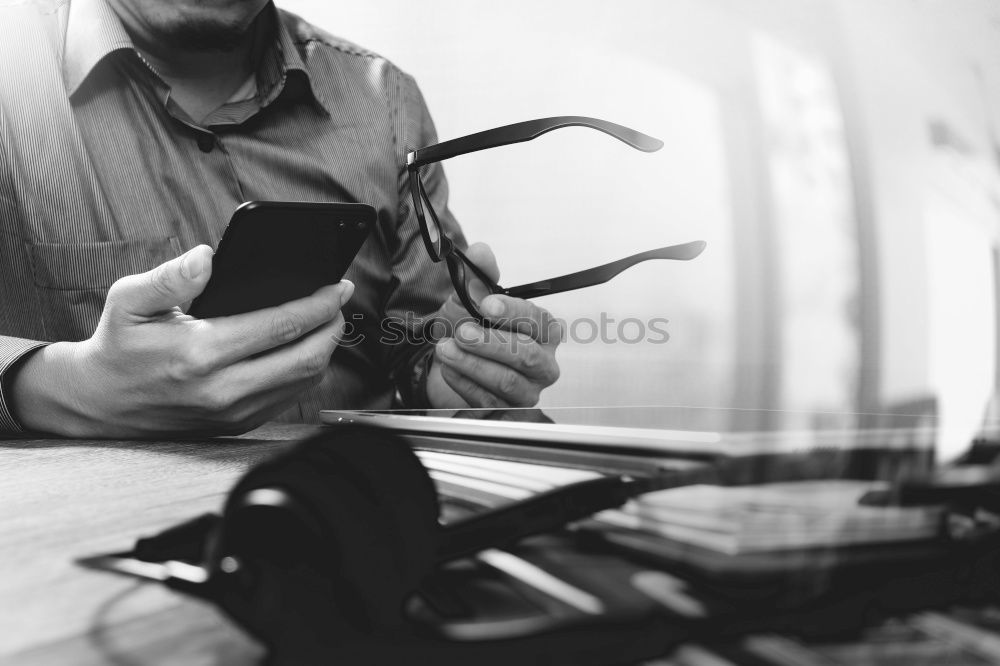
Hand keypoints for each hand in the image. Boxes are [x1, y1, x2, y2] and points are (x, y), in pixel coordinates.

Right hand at [10, 245, 352, 437]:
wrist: (100, 403)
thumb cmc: (120, 345)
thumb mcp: (129, 300)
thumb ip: (170, 276)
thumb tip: (208, 256)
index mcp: (200, 354)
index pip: (280, 326)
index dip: (318, 304)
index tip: (338, 286)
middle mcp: (223, 389)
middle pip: (306, 358)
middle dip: (332, 326)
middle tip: (339, 302)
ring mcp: (233, 412)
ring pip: (304, 381)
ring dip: (324, 349)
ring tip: (327, 320)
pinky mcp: (238, 425)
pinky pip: (289, 397)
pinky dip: (307, 370)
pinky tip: (305, 347)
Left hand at [426, 243, 561, 409]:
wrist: (450, 363)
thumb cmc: (470, 328)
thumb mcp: (469, 298)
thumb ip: (478, 274)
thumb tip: (480, 252)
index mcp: (544, 331)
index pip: (538, 320)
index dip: (513, 312)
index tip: (486, 305)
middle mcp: (544, 363)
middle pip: (526, 356)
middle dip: (490, 343)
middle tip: (461, 331)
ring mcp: (528, 392)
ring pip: (506, 382)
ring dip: (472, 363)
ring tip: (445, 348)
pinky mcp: (507, 412)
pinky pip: (488, 401)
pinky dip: (463, 382)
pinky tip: (448, 367)